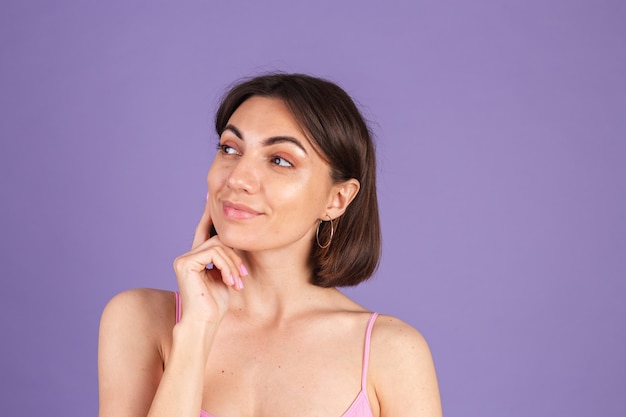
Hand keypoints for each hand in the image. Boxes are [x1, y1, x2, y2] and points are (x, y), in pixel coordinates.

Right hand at [173, 193, 246, 324]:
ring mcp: (183, 259)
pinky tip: (230, 282)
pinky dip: (227, 266)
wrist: (204, 323)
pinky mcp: (185, 263)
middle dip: (234, 256)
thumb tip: (232, 240)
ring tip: (237, 282)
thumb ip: (225, 258)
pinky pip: (214, 253)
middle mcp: (187, 256)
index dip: (209, 215)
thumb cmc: (215, 305)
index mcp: (195, 259)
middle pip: (218, 238)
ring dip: (233, 264)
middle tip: (242, 275)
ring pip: (218, 245)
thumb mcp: (225, 276)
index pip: (205, 232)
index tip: (210, 196)